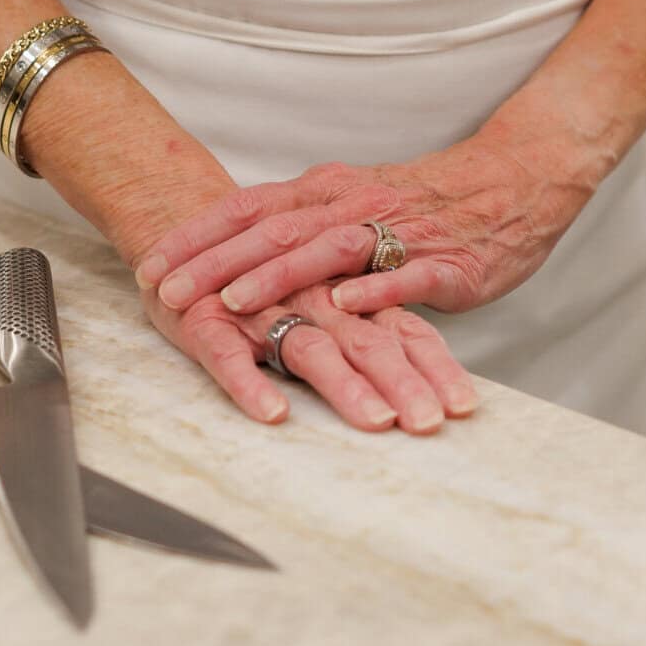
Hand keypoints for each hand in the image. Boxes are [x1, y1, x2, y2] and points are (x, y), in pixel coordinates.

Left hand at [134, 137, 583, 322]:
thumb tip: (237, 254)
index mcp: (328, 189)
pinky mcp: (444, 262)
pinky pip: (407, 278)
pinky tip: (348, 308)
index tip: (148, 266)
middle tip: (167, 292)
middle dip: (216, 263)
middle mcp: (354, 204)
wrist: (514, 181)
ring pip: (329, 250)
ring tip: (237, 303)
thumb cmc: (425, 199)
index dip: (198, 238)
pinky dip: (375, 291)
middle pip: (275, 230)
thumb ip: (302, 223)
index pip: (249, 208)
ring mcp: (399, 231)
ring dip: (280, 275)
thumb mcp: (352, 200)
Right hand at [134, 267, 476, 434]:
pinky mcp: (207, 319)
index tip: (464, 408)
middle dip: (401, 382)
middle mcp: (310, 293)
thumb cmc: (263, 270)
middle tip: (429, 424)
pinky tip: (273, 413)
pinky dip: (251, 383)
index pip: (401, 327)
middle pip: (365, 338)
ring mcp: (259, 304)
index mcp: (344, 286)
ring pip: (308, 346)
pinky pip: (228, 354)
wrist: (181, 221)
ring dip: (345, 385)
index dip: (433, 366)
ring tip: (376, 422)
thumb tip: (429, 379)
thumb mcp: (325, 292)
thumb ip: (372, 326)